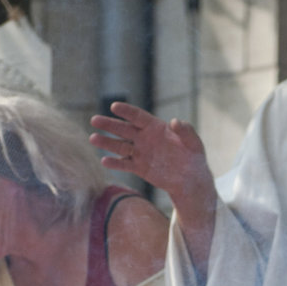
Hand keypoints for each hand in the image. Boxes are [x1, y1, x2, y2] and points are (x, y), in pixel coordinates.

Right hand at [91, 102, 216, 212]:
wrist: (191, 179)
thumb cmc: (193, 157)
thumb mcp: (194, 143)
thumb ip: (186, 131)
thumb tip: (175, 121)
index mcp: (156, 127)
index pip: (138, 117)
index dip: (127, 111)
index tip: (114, 106)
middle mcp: (145, 138)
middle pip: (124, 129)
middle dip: (109, 124)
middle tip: (94, 120)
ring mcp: (140, 152)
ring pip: (120, 146)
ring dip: (106, 143)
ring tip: (93, 138)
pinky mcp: (139, 168)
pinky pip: (124, 164)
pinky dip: (115, 163)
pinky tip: (104, 160)